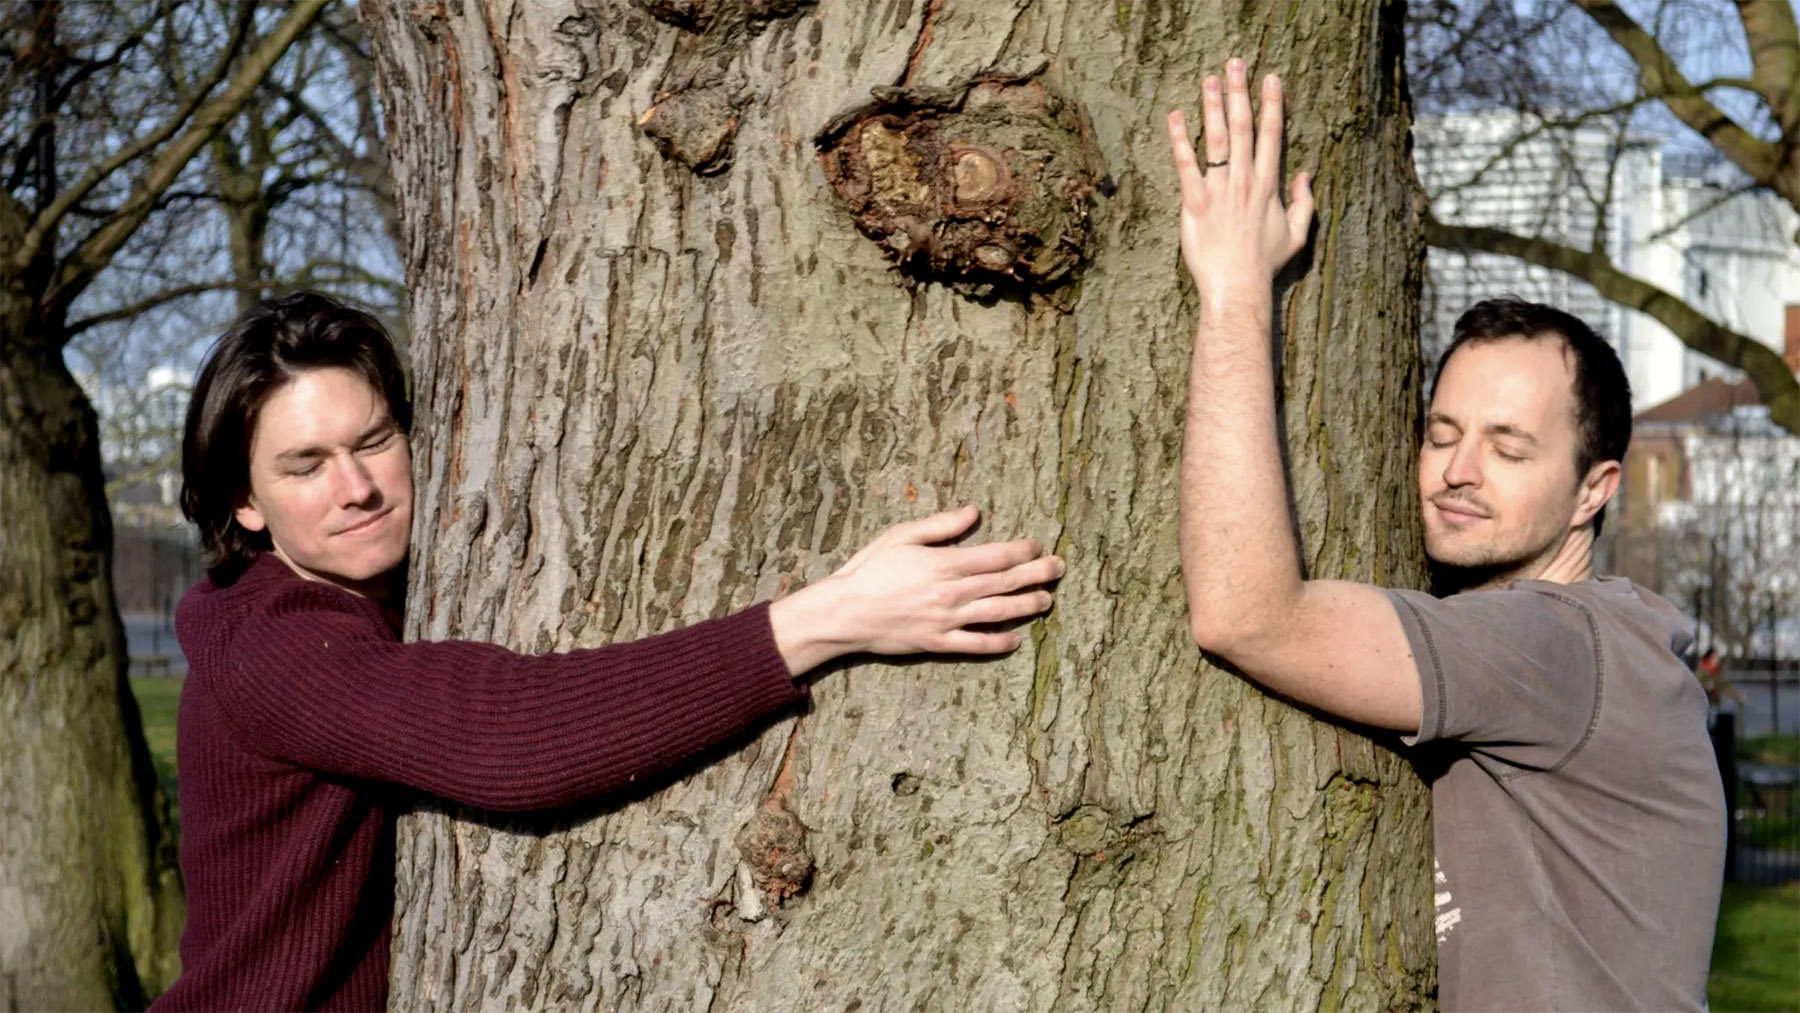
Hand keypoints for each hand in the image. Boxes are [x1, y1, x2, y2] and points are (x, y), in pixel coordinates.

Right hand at [769, 505, 1062, 675]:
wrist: (845, 613)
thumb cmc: (870, 570)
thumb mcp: (901, 536)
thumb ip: (941, 525)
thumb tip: (974, 512)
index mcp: (944, 563)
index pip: (996, 556)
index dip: (1022, 550)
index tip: (1037, 545)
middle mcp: (951, 593)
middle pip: (1005, 583)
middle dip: (1037, 574)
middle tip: (1059, 568)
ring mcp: (947, 621)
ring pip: (998, 613)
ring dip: (1027, 606)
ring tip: (1048, 600)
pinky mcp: (938, 643)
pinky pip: (976, 645)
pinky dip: (999, 643)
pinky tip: (1016, 639)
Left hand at [1166, 59, 1313, 301]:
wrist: (1238, 286)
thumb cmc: (1265, 264)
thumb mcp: (1297, 234)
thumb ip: (1303, 202)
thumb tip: (1305, 174)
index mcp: (1268, 185)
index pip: (1272, 135)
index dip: (1272, 104)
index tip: (1270, 79)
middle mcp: (1245, 181)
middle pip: (1243, 128)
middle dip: (1239, 93)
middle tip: (1235, 64)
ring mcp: (1219, 190)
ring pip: (1216, 140)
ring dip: (1212, 107)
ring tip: (1208, 79)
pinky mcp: (1194, 204)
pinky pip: (1186, 167)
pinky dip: (1179, 141)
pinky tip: (1174, 117)